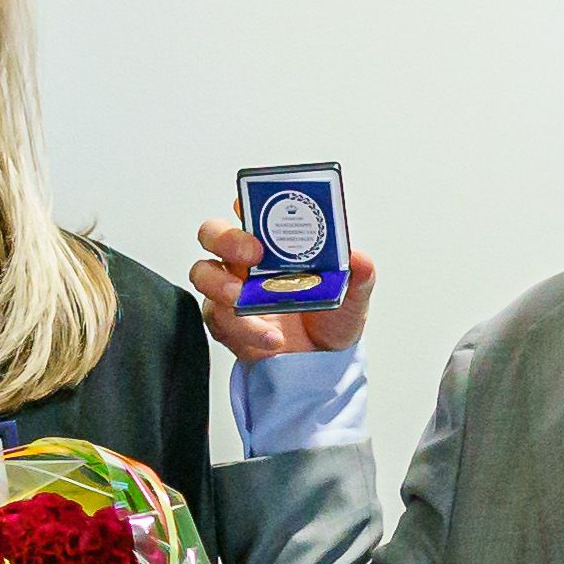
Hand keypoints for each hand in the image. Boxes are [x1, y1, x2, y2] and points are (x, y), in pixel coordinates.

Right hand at [190, 217, 378, 364]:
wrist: (321, 363)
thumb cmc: (330, 319)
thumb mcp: (354, 296)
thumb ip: (360, 277)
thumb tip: (359, 259)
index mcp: (275, 243)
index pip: (252, 209)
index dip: (247, 200)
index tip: (252, 202)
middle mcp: (248, 261)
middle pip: (214, 233)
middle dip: (227, 237)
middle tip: (251, 251)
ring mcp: (232, 289)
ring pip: (203, 272)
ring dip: (218, 282)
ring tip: (240, 297)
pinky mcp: (225, 321)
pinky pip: (219, 318)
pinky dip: (244, 327)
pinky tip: (270, 335)